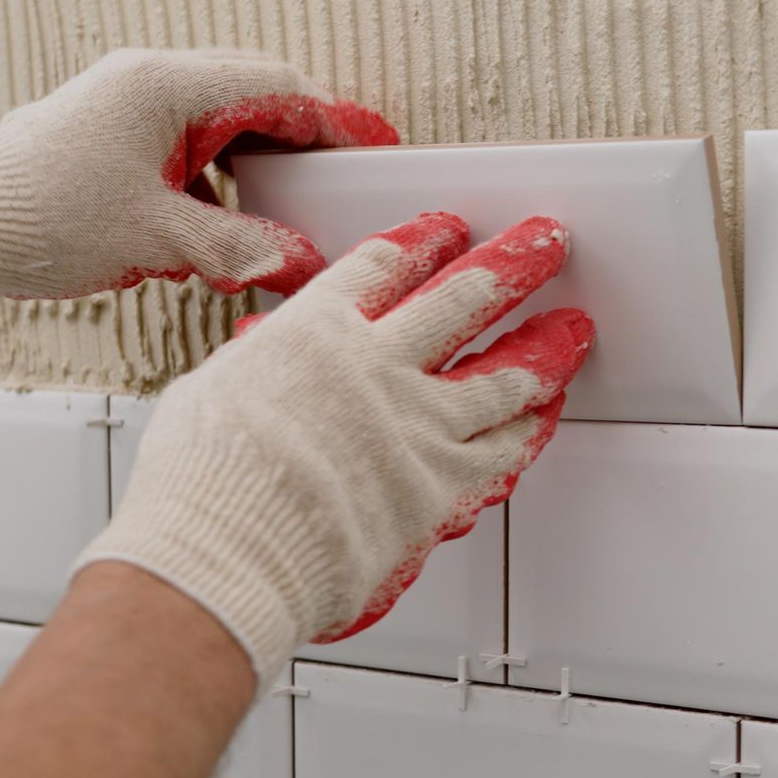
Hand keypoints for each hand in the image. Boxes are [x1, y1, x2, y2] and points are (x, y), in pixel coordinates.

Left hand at [0, 48, 396, 323]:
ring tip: (289, 203)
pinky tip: (225, 218)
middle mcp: (143, 82)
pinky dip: (218, 172)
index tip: (370, 150)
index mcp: (163, 87)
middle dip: (301, 134)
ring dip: (257, 155)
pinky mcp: (106, 135)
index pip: (274, 88)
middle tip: (340, 175)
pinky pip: (184, 140)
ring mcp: (121, 104)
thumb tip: (300, 259)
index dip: (332, 122)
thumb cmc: (35, 220)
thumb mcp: (158, 240)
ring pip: (217, 116)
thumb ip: (242, 247)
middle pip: (250, 91)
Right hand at [76, 212, 592, 676]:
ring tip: (572, 329)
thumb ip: (258, 371)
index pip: (381, 267)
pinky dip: (529, 431)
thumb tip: (260, 361)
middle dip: (513, 264)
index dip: (422, 242)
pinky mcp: (443, 486)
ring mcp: (419, 425)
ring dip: (545, 347)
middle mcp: (378, 366)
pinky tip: (546, 416)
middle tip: (544, 243)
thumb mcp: (211, 396)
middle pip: (464, 297)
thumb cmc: (206, 486)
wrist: (230, 548)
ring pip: (503, 374)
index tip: (446, 228)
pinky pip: (503, 451)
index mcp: (314, 331)